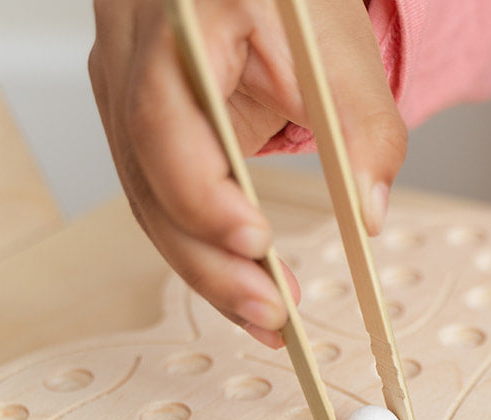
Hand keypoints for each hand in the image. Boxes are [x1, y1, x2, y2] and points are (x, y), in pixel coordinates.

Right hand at [89, 0, 406, 347]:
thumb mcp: (339, 48)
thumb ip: (364, 128)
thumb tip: (369, 212)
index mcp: (178, 21)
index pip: (163, 120)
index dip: (202, 193)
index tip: (258, 241)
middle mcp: (131, 55)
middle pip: (148, 179)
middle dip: (209, 259)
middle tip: (272, 311)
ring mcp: (121, 91)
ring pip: (148, 203)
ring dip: (207, 270)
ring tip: (269, 319)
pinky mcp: (134, 125)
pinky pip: (160, 201)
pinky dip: (204, 251)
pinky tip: (246, 292)